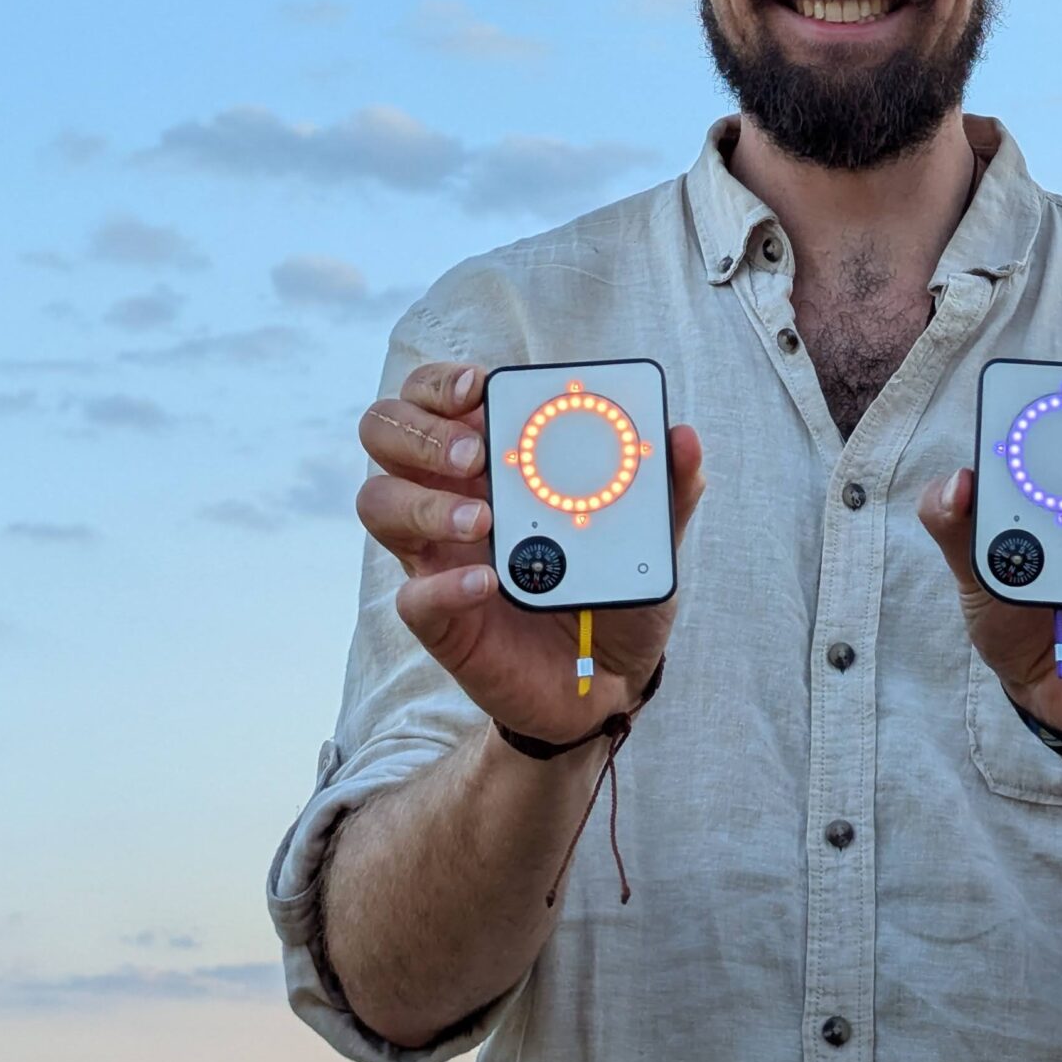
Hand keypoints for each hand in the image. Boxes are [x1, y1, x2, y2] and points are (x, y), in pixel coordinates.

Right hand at [357, 362, 705, 744]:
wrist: (609, 680)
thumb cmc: (615, 590)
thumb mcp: (651, 539)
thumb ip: (667, 490)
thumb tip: (684, 436)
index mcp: (494, 460)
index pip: (436, 396)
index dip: (443, 381)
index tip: (482, 386)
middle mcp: (452, 495)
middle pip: (385, 432)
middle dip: (422, 430)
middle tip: (477, 454)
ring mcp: (438, 555)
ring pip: (377, 502)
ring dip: (423, 500)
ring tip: (485, 518)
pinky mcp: (441, 619)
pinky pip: (412, 596)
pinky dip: (444, 584)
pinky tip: (488, 581)